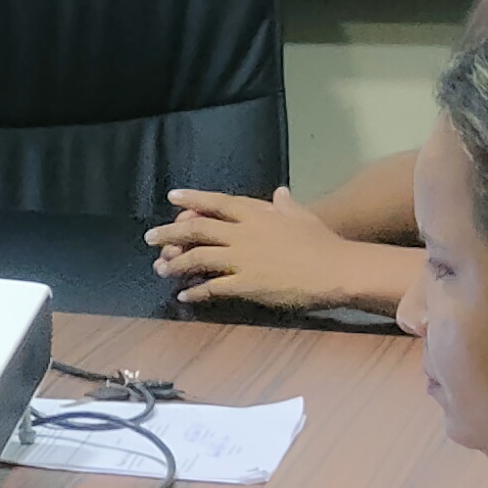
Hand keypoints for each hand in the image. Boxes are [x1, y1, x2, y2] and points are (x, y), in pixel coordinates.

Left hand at [152, 185, 391, 311]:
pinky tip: (184, 295)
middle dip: (169, 233)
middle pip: (197, 229)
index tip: (172, 198)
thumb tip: (280, 192)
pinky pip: (212, 287)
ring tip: (161, 269)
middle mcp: (243, 233)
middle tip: (150, 237)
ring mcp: (243, 259)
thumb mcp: (302, 216)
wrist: (336, 269)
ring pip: (198, 258)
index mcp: (256, 214)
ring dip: (175, 263)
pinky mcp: (246, 284)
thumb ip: (285, 205)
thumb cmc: (322, 242)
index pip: (216, 203)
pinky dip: (195, 291)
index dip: (192, 200)